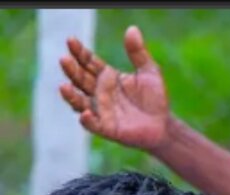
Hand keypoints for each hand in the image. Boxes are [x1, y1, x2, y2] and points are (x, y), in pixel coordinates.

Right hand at [58, 25, 171, 150]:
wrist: (164, 125)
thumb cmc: (154, 98)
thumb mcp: (149, 71)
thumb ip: (138, 53)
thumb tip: (132, 29)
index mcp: (107, 77)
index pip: (88, 62)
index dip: (79, 52)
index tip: (71, 40)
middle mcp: (99, 93)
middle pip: (80, 80)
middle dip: (71, 70)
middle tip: (64, 59)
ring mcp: (101, 110)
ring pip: (80, 102)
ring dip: (71, 95)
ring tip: (64, 86)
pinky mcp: (107, 128)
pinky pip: (94, 124)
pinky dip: (87, 120)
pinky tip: (84, 114)